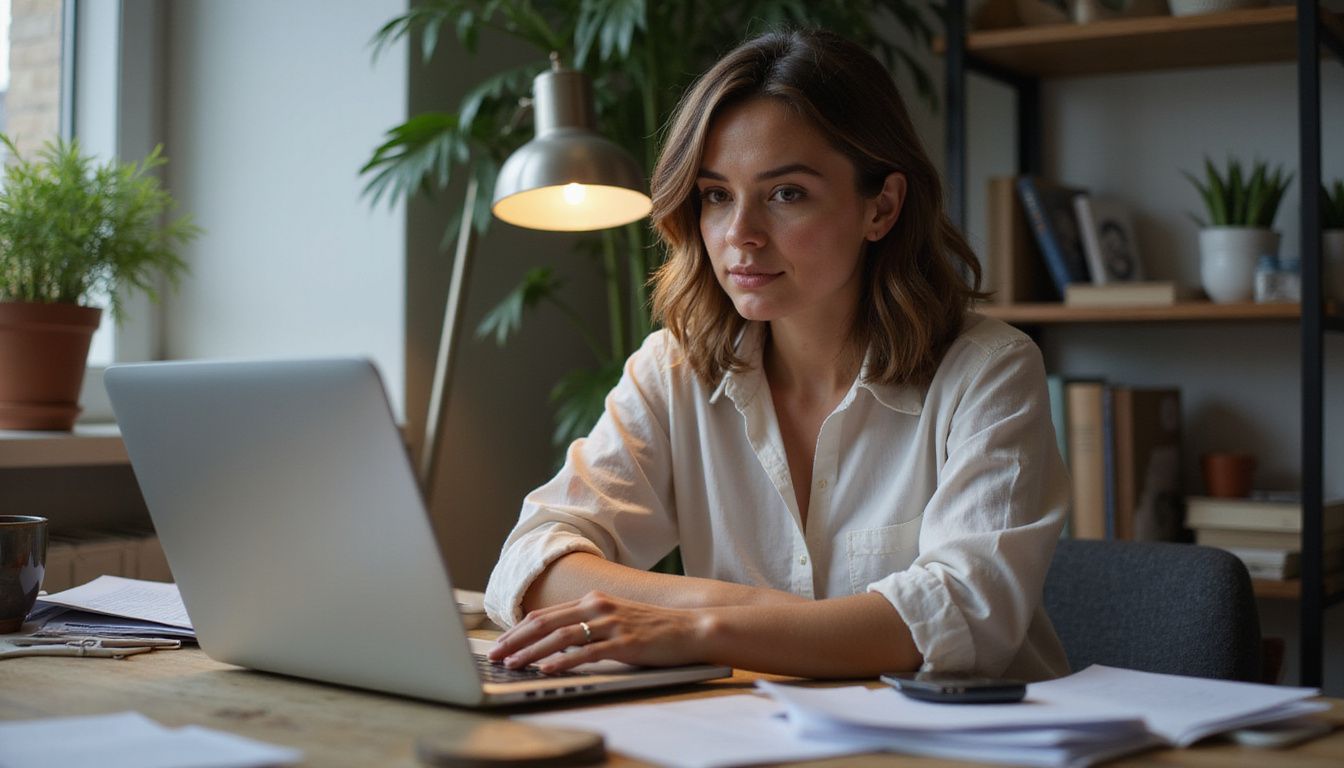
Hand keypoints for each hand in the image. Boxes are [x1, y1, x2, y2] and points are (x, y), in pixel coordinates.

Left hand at [487, 591, 711, 673]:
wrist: (691, 628)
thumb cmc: (653, 628)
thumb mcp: (616, 619)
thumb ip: (588, 625)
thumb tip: (556, 641)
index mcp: (594, 600)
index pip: (546, 615)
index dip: (519, 629)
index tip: (500, 643)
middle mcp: (598, 607)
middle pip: (546, 623)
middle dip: (516, 640)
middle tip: (495, 655)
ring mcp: (611, 624)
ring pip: (561, 637)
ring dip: (532, 651)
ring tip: (512, 663)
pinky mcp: (624, 643)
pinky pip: (586, 653)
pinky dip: (562, 661)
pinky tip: (545, 669)